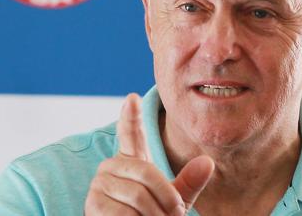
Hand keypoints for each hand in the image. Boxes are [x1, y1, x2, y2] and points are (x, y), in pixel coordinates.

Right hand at [85, 93, 214, 214]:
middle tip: (174, 213)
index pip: (130, 134)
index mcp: (131, 161)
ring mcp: (99, 184)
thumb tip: (208, 161)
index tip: (132, 98)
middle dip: (167, 197)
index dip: (131, 116)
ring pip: (138, 195)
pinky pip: (125, 213)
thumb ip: (189, 182)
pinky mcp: (93, 205)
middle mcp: (111, 167)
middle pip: (147, 172)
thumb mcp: (175, 201)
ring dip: (155, 215)